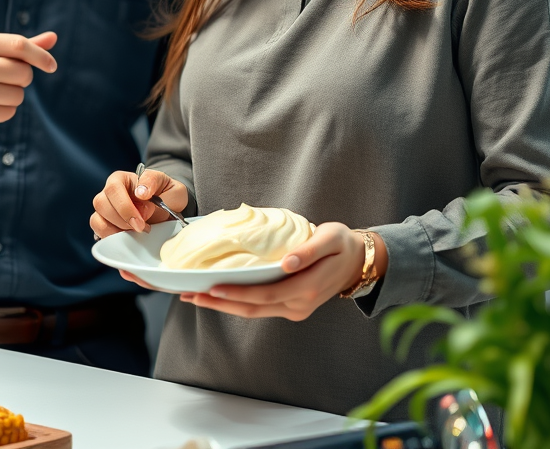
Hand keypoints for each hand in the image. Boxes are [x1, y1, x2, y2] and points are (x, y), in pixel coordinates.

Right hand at [0, 31, 56, 136]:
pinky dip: (2, 110)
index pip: (19, 45)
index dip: (41, 56)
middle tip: (2, 78)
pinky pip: (8, 112)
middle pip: (24, 73)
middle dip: (21, 78)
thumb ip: (18, 46)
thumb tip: (54, 37)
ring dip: (12, 96)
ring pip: (18, 95)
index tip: (51, 66)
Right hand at [90, 168, 188, 238]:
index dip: (126, 206)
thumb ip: (155, 185)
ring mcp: (105, 210)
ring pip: (97, 219)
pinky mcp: (105, 225)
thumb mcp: (171, 185)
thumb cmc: (168, 195)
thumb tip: (141, 193)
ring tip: (137, 232)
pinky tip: (129, 238)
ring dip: (117, 229)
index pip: (114, 188)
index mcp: (122, 179)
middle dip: (122, 219)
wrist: (169, 211)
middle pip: (101, 203)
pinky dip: (112, 237)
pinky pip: (99, 232)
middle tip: (142, 227)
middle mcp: (109, 193)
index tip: (145, 216)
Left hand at [178, 223, 387, 321]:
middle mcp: (298, 305)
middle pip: (252, 309)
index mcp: (307, 288)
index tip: (210, 287)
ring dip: (224, 306)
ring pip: (254, 311)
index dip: (236, 293)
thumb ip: (310, 250)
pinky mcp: (291, 306)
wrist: (358, 262)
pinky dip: (238, 302)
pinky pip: (260, 307)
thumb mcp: (331, 238)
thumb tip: (287, 262)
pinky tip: (219, 295)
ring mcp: (295, 309)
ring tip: (196, 296)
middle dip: (219, 303)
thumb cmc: (342, 244)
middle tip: (190, 295)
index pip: (263, 295)